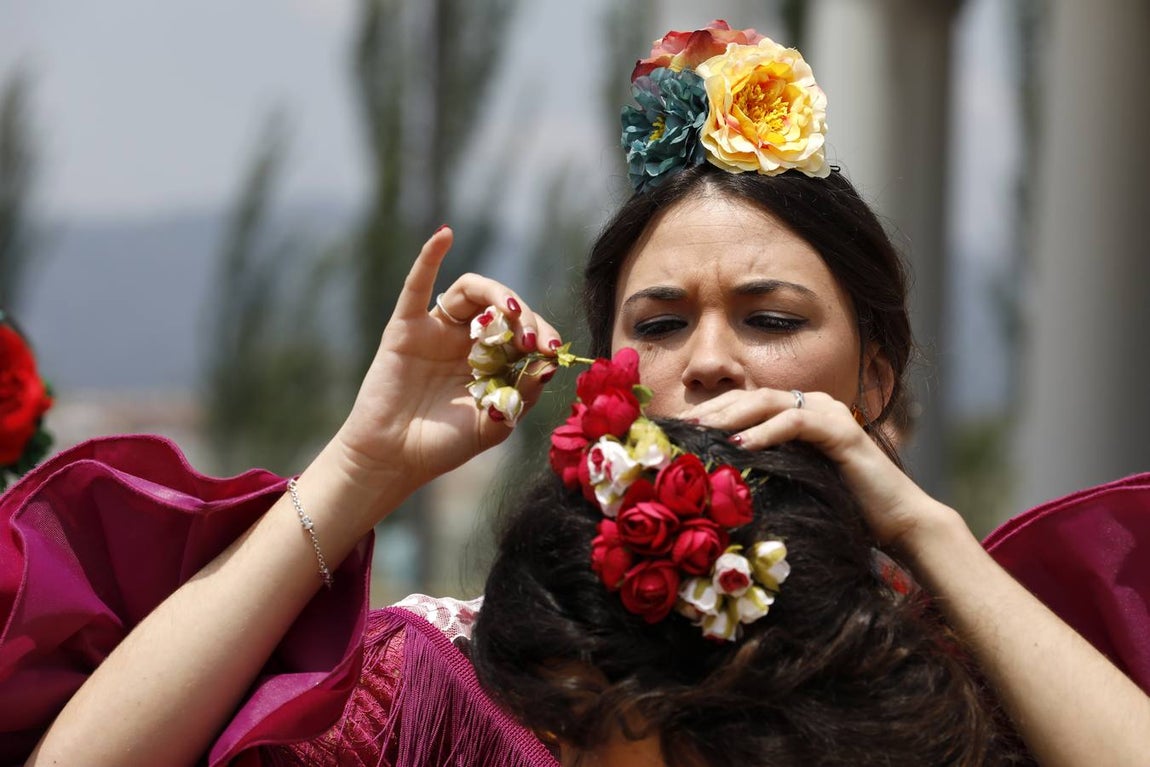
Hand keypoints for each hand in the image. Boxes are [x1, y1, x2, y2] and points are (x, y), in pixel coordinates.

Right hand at [333, 227, 561, 508]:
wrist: (394, 460)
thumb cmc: (443, 446)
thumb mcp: (494, 424)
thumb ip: (522, 396)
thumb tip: (549, 365)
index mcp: (491, 361)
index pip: (525, 332)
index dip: (543, 334)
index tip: (554, 350)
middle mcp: (466, 340)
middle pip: (503, 308)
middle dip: (526, 318)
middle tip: (534, 339)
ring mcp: (436, 331)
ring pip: (470, 291)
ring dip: (497, 294)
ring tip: (511, 312)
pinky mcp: (405, 328)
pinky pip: (416, 286)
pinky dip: (429, 256)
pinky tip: (444, 235)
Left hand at [681, 389, 946, 547]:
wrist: (896, 522)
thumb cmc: (840, 508)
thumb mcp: (789, 483)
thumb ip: (760, 470)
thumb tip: (710, 481)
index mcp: (797, 412)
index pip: (744, 402)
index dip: (710, 413)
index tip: (677, 430)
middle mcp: (813, 404)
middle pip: (751, 396)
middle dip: (713, 410)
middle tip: (680, 427)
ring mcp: (829, 413)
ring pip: (770, 401)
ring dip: (731, 416)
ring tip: (701, 432)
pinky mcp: (843, 431)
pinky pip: (797, 423)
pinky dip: (766, 432)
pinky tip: (742, 447)